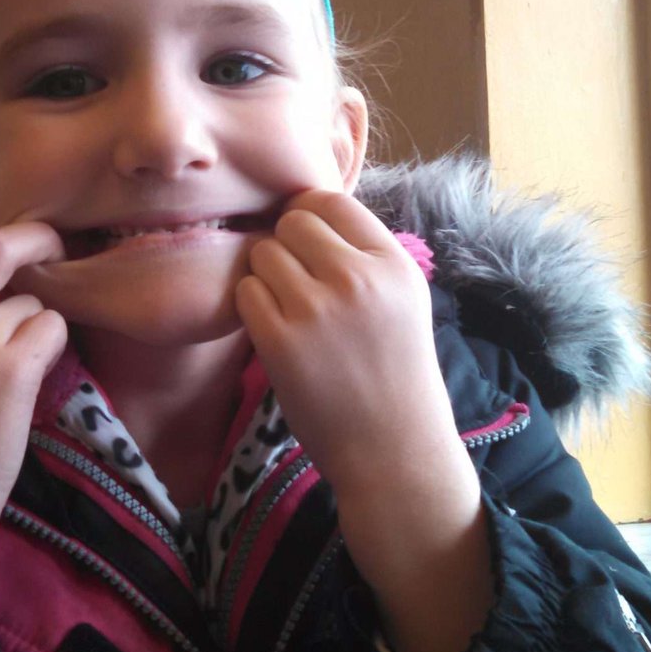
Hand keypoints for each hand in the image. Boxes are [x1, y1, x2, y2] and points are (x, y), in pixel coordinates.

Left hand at [237, 191, 490, 651]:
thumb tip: (305, 212)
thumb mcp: (404, 301)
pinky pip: (245, 294)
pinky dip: (252, 308)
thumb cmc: (395, 376)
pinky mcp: (280, 341)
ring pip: (262, 255)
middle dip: (285, 248)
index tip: (306, 245)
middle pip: (292, 223)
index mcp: (393, 264)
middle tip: (295, 285)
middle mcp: (357, 278)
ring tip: (288, 312)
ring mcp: (316, 309)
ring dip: (265, 278)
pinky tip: (274, 331)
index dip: (309, 217)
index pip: (332, 200)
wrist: (394, 451)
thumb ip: (365, 256)